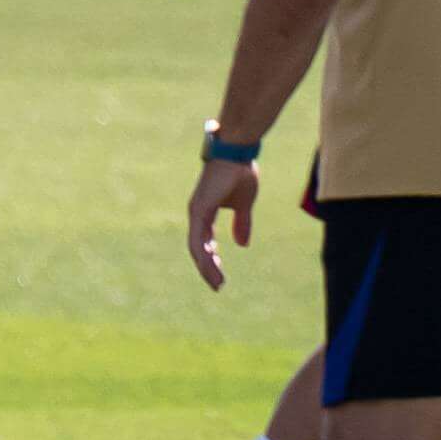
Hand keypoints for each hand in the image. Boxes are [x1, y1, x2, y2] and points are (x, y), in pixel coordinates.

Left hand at [187, 156, 259, 290]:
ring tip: (217, 283)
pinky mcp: (199, 209)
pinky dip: (203, 254)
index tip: (219, 276)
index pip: (205, 243)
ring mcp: (196, 212)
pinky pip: (198, 238)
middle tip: (218, 286)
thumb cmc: (240, 173)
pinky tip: (211, 266)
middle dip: (208, 268)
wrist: (238, 153)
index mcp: (205, 213)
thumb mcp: (244, 205)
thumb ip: (241, 224)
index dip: (212, 260)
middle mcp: (197, 214)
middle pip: (199, 249)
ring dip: (206, 267)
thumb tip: (242, 244)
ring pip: (196, 248)